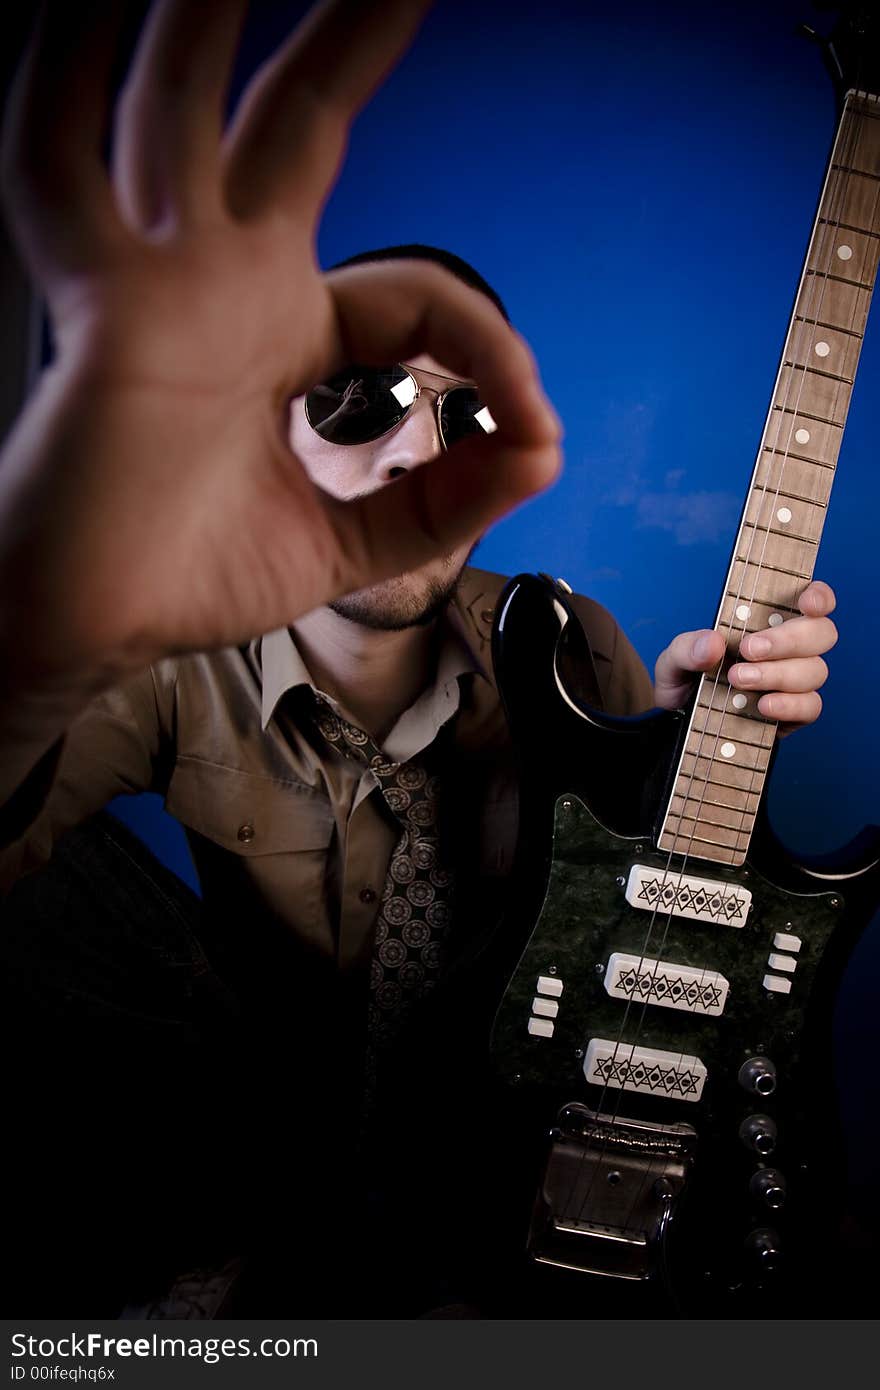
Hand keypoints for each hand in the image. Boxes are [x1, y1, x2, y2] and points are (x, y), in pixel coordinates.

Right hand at [0, 0, 558, 691]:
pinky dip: (66, 74)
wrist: (96, 629)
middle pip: (290, 125)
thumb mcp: (354, 542)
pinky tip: (92, 1)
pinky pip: (61, 164)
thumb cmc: (184, 576)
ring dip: (212, 18)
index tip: (535, 424)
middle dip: (351, 44)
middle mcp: (219, 284)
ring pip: (180, 106)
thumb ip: (445, 498)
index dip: (489, 345)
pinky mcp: (104, 303)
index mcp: (277, 334)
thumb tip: (539, 450)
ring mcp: (157, 279)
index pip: (410, 295)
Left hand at [653, 581, 837, 734]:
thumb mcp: (674, 659)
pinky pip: (810, 706)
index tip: (806, 602)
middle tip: (749, 649)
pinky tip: (763, 705)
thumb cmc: (686, 679)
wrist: (678, 722)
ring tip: (739, 679)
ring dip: (778, 673)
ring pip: (815, 670)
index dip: (819, 597)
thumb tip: (713, 642)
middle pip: (821, 633)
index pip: (812, 601)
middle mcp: (789, 648)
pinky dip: (789, 704)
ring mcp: (794, 681)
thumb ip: (689, 647)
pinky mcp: (793, 714)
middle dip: (787, 639)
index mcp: (768, 621)